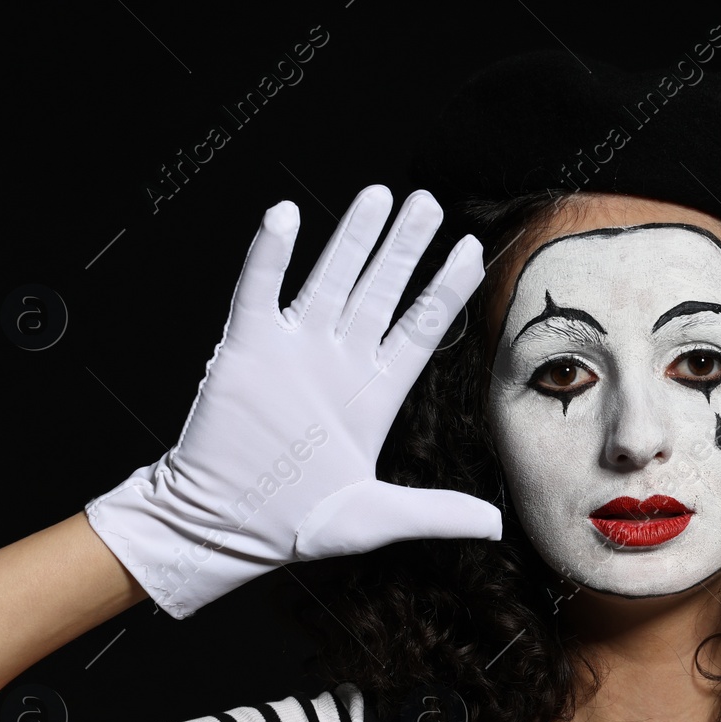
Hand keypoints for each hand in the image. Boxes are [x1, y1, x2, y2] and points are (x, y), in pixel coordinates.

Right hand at [86, 185, 499, 618]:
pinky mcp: (246, 348)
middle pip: (380, 290)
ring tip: (378, 195)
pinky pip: (259, 290)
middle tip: (427, 202)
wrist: (223, 527)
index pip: (420, 328)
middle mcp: (339, 362)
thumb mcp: (378, 518)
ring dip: (352, 238)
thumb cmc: (296, 524)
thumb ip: (437, 512)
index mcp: (375, 395)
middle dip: (404, 247)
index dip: (444, 288)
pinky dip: (270, 254)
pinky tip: (284, 216)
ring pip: (330, 278)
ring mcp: (293, 350)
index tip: (470, 250)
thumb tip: (497, 526)